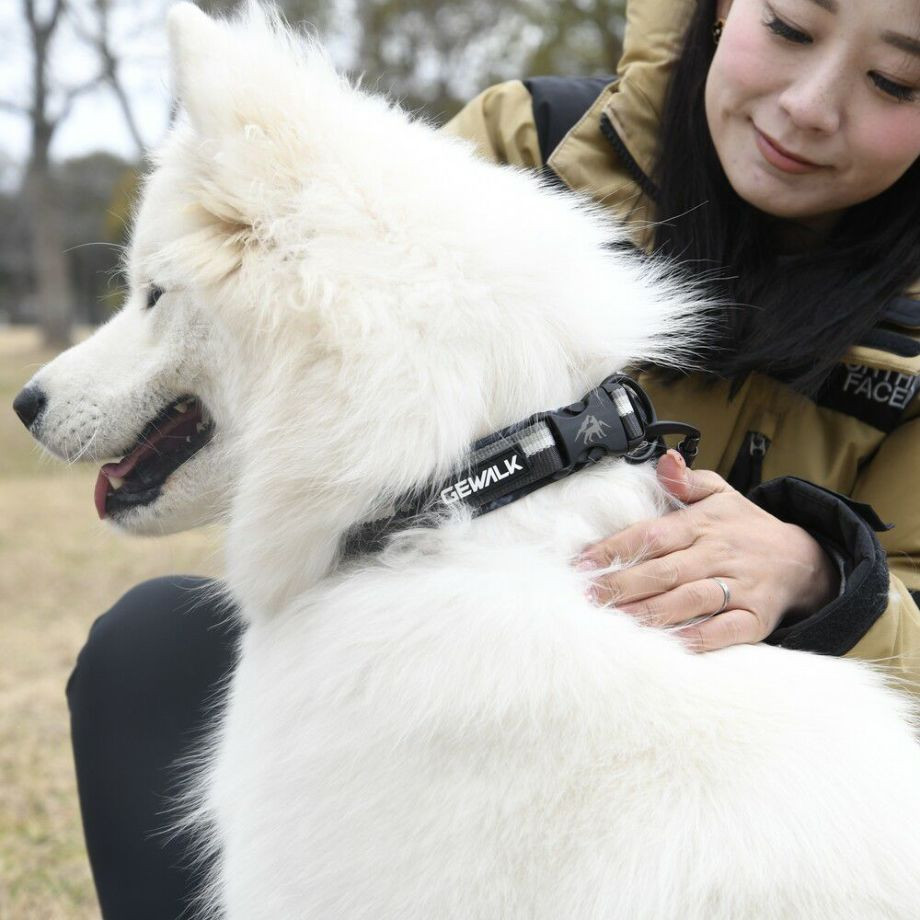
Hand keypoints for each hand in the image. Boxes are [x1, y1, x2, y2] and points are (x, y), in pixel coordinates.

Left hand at [578, 451, 838, 651]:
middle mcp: (718, 554)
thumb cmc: (745, 527)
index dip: (616, 548)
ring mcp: (739, 587)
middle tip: (587, 596)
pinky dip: (697, 639)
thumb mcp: (721, 494)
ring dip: (650, 613)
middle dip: (622, 585)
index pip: (652, 534)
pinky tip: (669, 645)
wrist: (803, 560)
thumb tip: (664, 461)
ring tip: (614, 622)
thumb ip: (687, 481)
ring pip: (689, 601)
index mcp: (702, 524)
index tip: (582, 562)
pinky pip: (724, 631)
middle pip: (664, 571)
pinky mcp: (755, 619)